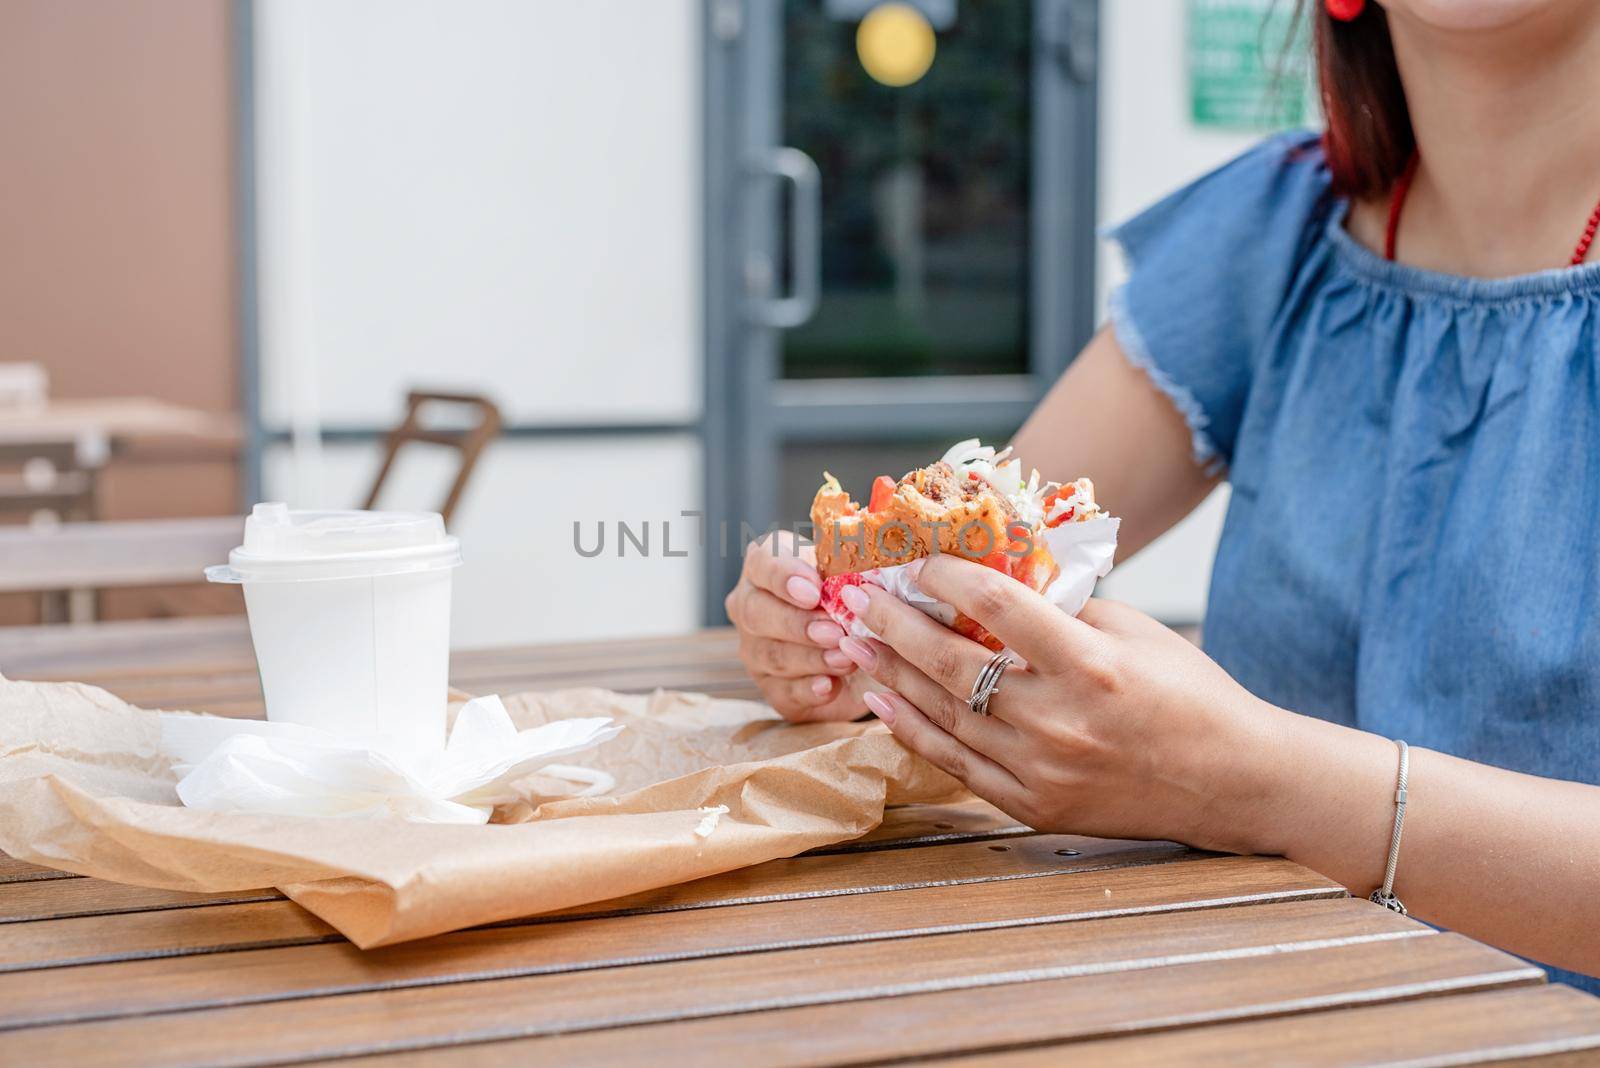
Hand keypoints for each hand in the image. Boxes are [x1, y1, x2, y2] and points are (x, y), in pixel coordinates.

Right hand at [725, 531, 865, 721]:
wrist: (870, 649)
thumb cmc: (856, 599)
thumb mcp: (855, 575)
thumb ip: (853, 570)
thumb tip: (871, 574)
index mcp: (766, 568)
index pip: (761, 564)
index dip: (783, 577)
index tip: (813, 591)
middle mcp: (751, 607)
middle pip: (757, 614)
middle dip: (798, 623)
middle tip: (834, 630)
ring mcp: (757, 650)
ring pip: (772, 655)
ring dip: (811, 658)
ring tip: (846, 658)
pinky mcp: (773, 688)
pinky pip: (783, 691)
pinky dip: (808, 689)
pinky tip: (829, 686)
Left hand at [835, 554, 1281, 852]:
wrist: (1234, 783)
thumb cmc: (1190, 695)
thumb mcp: (1137, 631)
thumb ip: (1065, 605)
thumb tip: (995, 571)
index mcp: (1091, 664)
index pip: (996, 604)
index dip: (946, 575)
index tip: (916, 557)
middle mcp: (1060, 720)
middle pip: (952, 662)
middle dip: (896, 623)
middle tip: (859, 596)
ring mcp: (1043, 769)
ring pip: (944, 713)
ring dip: (891, 673)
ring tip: (856, 641)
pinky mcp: (1034, 805)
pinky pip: (955, 763)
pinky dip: (913, 730)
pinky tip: (882, 700)